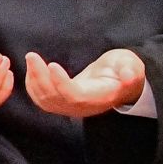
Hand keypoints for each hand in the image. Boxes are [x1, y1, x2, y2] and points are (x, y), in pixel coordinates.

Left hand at [25, 49, 146, 118]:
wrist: (118, 81)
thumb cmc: (123, 69)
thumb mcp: (131, 65)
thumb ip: (131, 71)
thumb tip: (128, 76)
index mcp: (99, 97)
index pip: (75, 96)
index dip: (61, 83)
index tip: (52, 65)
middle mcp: (83, 106)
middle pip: (55, 98)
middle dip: (41, 77)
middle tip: (31, 56)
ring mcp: (70, 108)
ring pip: (45, 100)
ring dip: (34, 79)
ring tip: (31, 58)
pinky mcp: (61, 104)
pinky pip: (41, 100)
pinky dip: (32, 85)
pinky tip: (32, 69)